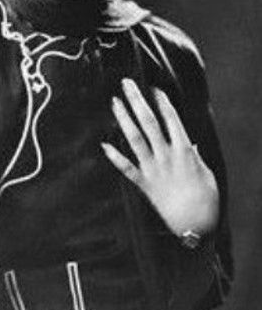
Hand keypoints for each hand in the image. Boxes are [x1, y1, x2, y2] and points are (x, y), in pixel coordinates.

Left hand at [101, 78, 219, 236]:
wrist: (195, 226)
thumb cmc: (205, 199)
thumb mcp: (205, 172)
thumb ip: (194, 155)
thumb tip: (190, 143)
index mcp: (184, 151)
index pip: (171, 119)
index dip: (162, 102)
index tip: (153, 88)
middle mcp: (166, 156)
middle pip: (149, 122)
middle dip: (137, 100)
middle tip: (127, 83)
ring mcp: (153, 169)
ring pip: (134, 139)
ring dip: (123, 119)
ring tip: (114, 101)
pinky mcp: (143, 184)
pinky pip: (126, 168)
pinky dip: (114, 156)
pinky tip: (104, 144)